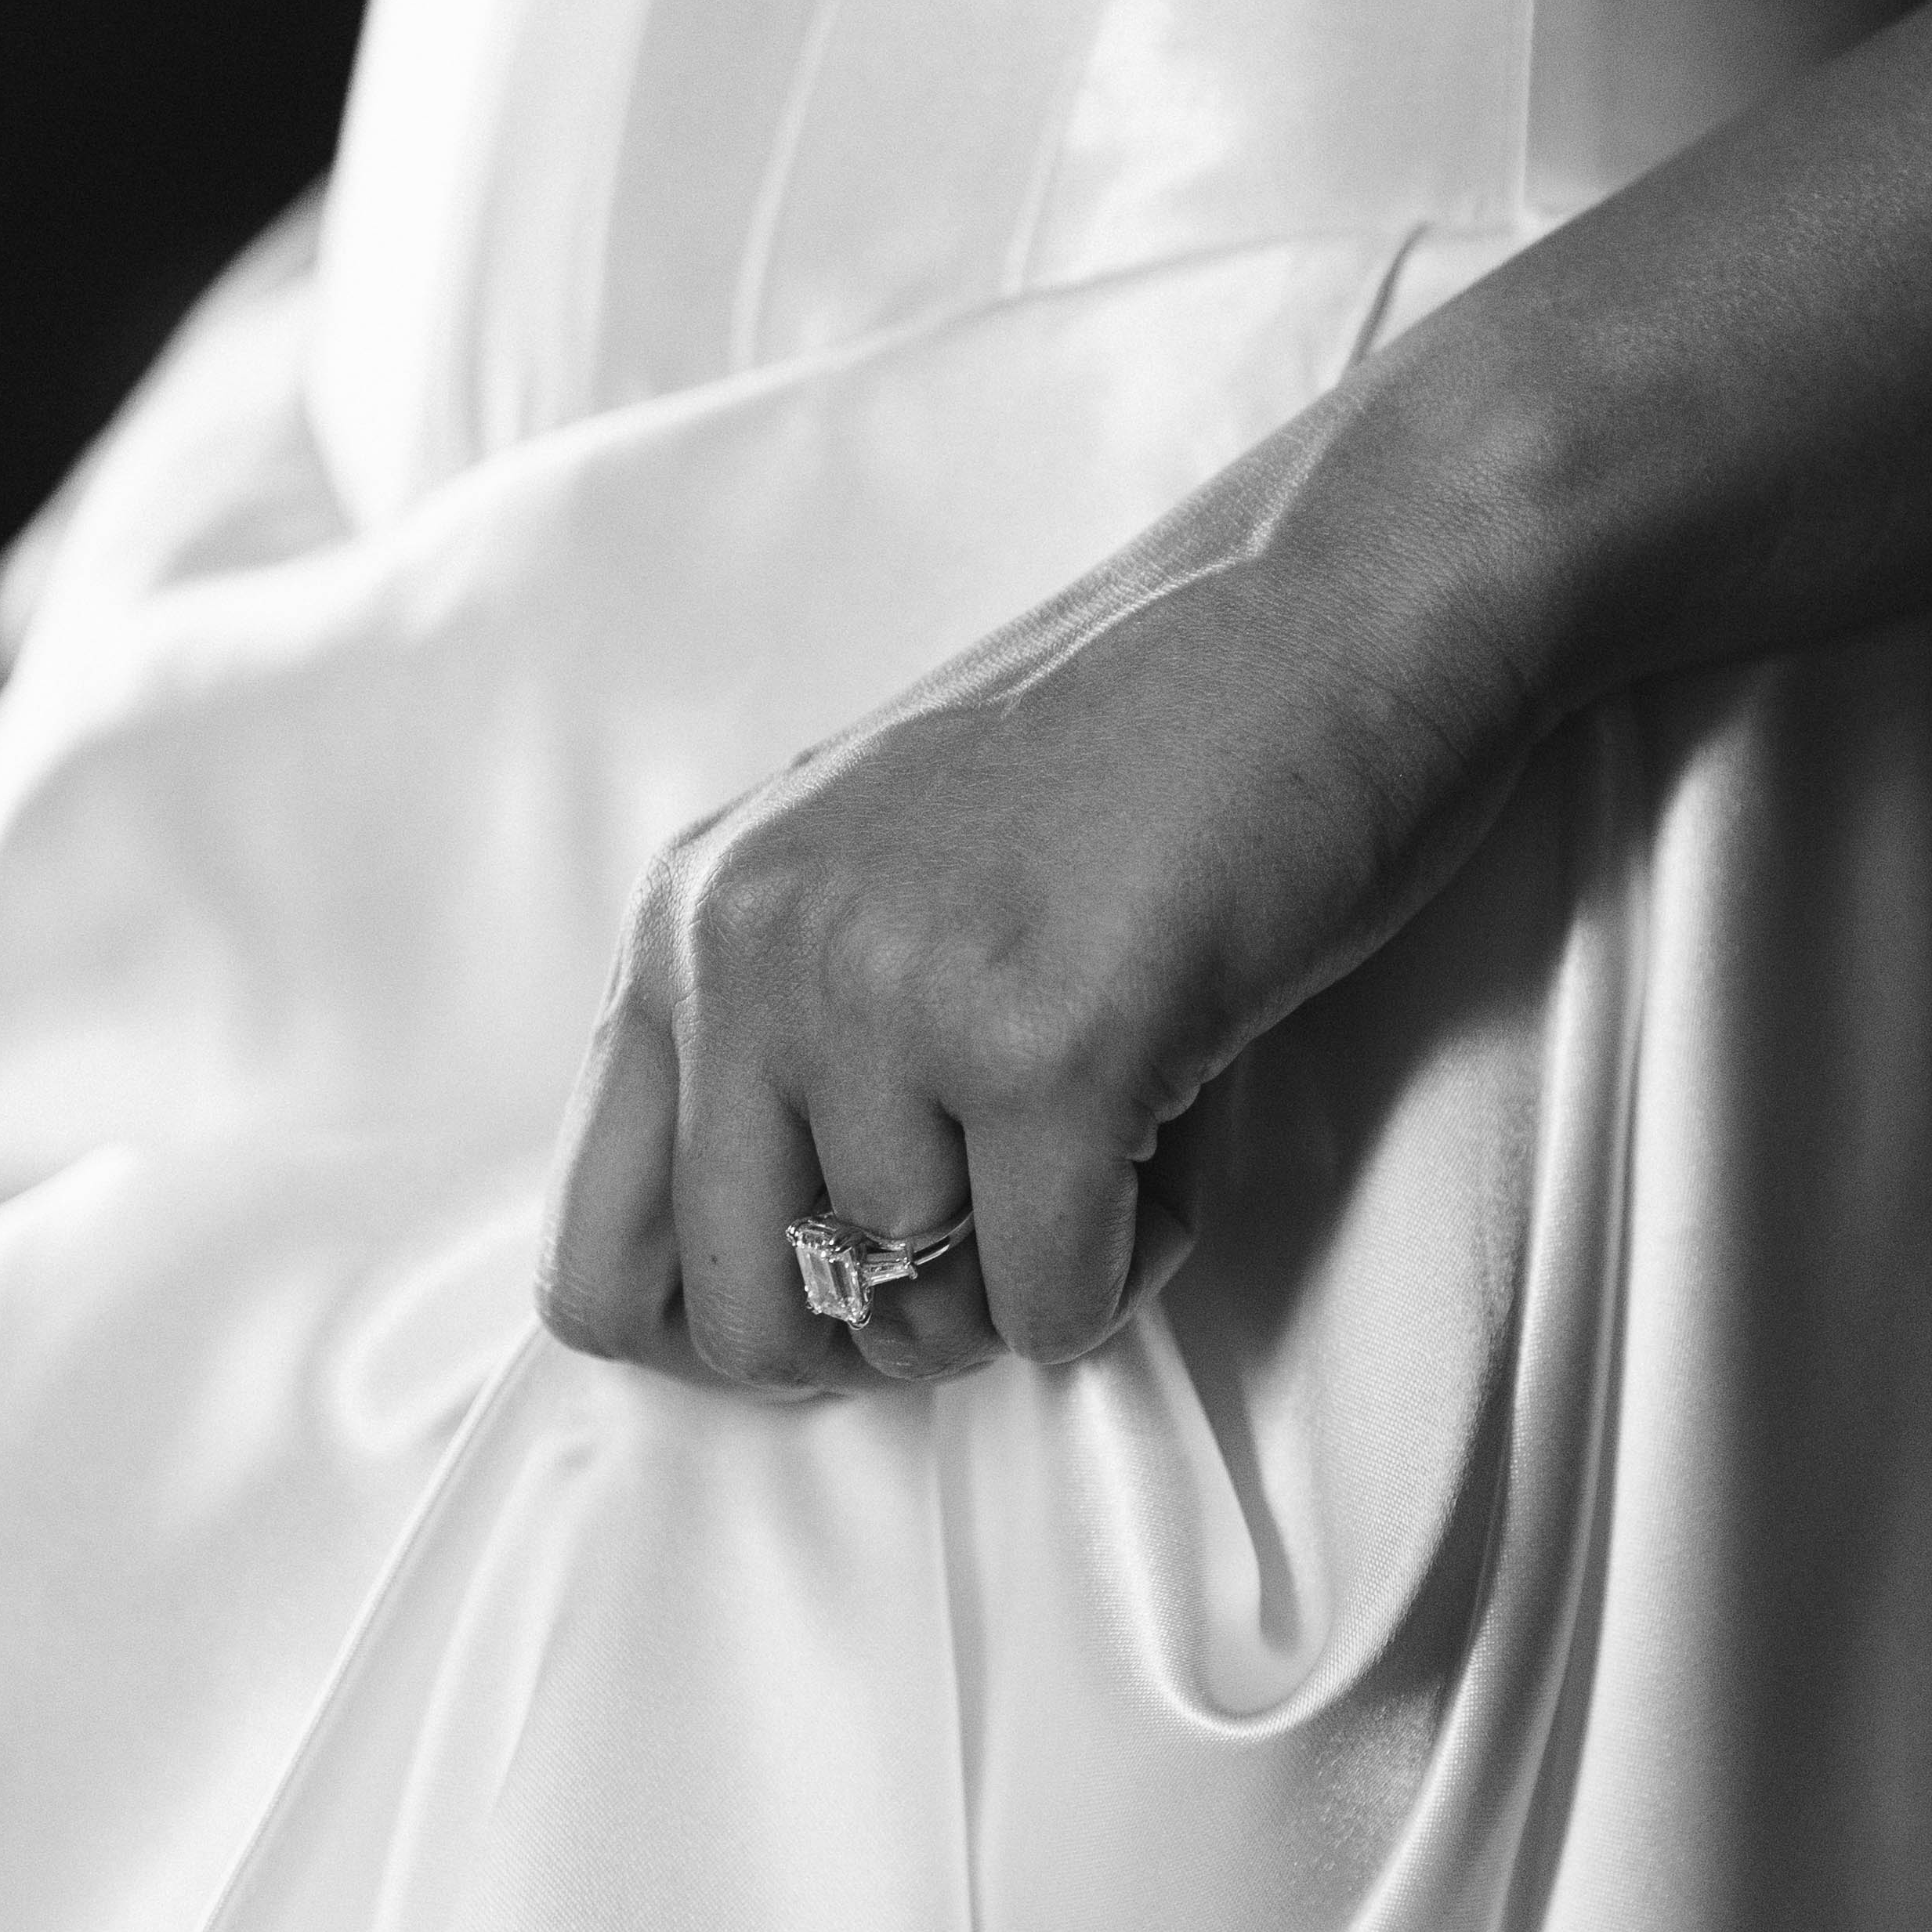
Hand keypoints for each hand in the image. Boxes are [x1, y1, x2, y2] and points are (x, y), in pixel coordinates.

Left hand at [533, 385, 1541, 1393]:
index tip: (847, 1304)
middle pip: (748, 1322)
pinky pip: (1054, 1305)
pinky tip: (1177, 1122)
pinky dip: (1133, 1260)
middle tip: (1006, 1232)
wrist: (1338, 602)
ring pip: (921, 1319)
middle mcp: (756, 954)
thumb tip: (773, 1291)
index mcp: (694, 914)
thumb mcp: (885, 867)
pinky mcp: (1046, 1051)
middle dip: (892, 1328)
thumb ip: (787, 1031)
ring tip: (1123, 1114)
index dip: (723, 1329)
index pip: (594, 1254)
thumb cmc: (1143, 743)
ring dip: (1040, 1267)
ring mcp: (893, 999)